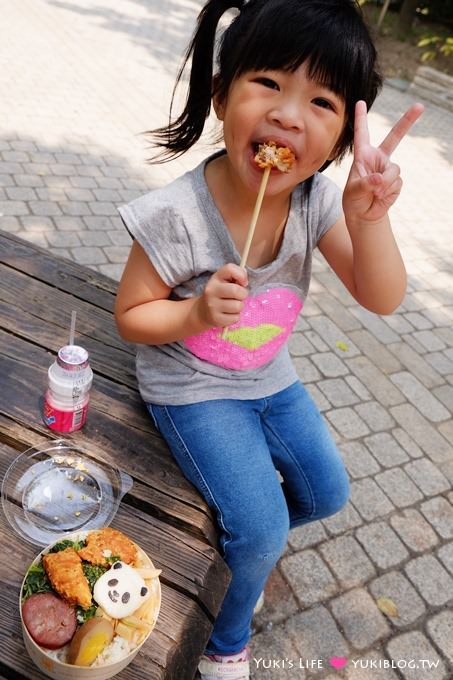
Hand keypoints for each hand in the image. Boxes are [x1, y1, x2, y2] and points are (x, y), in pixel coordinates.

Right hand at [195, 263, 247, 327]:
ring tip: (232, 305)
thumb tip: (244, 280)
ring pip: (238, 306)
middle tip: (239, 296)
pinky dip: (235, 317)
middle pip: (236, 291)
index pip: (230, 269)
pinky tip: (228, 314)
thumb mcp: (225, 280)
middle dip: (243, 294)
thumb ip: (237, 275)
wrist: (203, 311)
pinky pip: (236, 318)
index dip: (241, 275)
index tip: (243, 282)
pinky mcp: (216, 319)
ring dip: (239, 307)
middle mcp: (211, 291)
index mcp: (215, 278)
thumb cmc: (220, 293)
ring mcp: (212, 306)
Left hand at [343, 100, 423, 223]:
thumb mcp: (353, 191)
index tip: (360, 102)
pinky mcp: (396, 181)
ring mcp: (388, 168)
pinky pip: (396, 182)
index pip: (362, 133)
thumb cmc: (353, 199)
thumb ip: (365, 183)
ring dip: (385, 183)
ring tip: (375, 192)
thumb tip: (380, 179)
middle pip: (395, 136)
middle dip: (408, 121)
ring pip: (394, 170)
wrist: (364, 214)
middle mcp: (378, 158)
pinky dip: (388, 191)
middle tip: (420, 106)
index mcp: (363, 155)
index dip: (361, 118)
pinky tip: (380, 196)